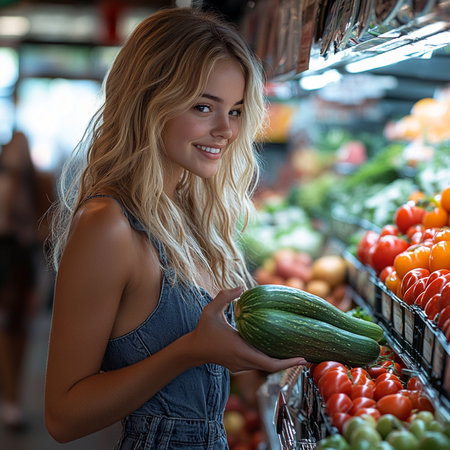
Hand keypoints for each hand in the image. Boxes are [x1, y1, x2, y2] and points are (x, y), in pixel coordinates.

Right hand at [188, 287, 306, 372]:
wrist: (192, 350)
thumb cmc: (203, 330)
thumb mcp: (210, 310)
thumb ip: (224, 297)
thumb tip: (241, 287)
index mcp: (240, 350)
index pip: (268, 363)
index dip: (287, 363)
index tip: (302, 358)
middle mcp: (243, 361)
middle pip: (271, 368)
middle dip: (289, 363)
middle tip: (306, 355)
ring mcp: (241, 366)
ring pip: (265, 367)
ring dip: (279, 362)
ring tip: (296, 352)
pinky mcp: (239, 366)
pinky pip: (258, 365)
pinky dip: (269, 360)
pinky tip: (277, 350)